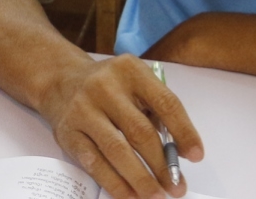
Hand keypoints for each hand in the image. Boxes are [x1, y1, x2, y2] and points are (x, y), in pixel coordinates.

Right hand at [36, 55, 200, 198]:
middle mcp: (105, 86)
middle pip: (140, 131)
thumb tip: (176, 154)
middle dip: (162, 164)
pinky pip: (95, 163)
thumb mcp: (134, 83)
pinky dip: (115, 183)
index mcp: (130, 70)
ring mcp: (83, 109)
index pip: (165, 102)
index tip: (195, 156)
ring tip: (157, 195)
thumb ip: (154, 110)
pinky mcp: (68, 132)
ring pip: (117, 150)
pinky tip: (130, 196)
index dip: (183, 131)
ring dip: (141, 178)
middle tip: (177, 187)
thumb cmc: (109, 87)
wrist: (60, 81)